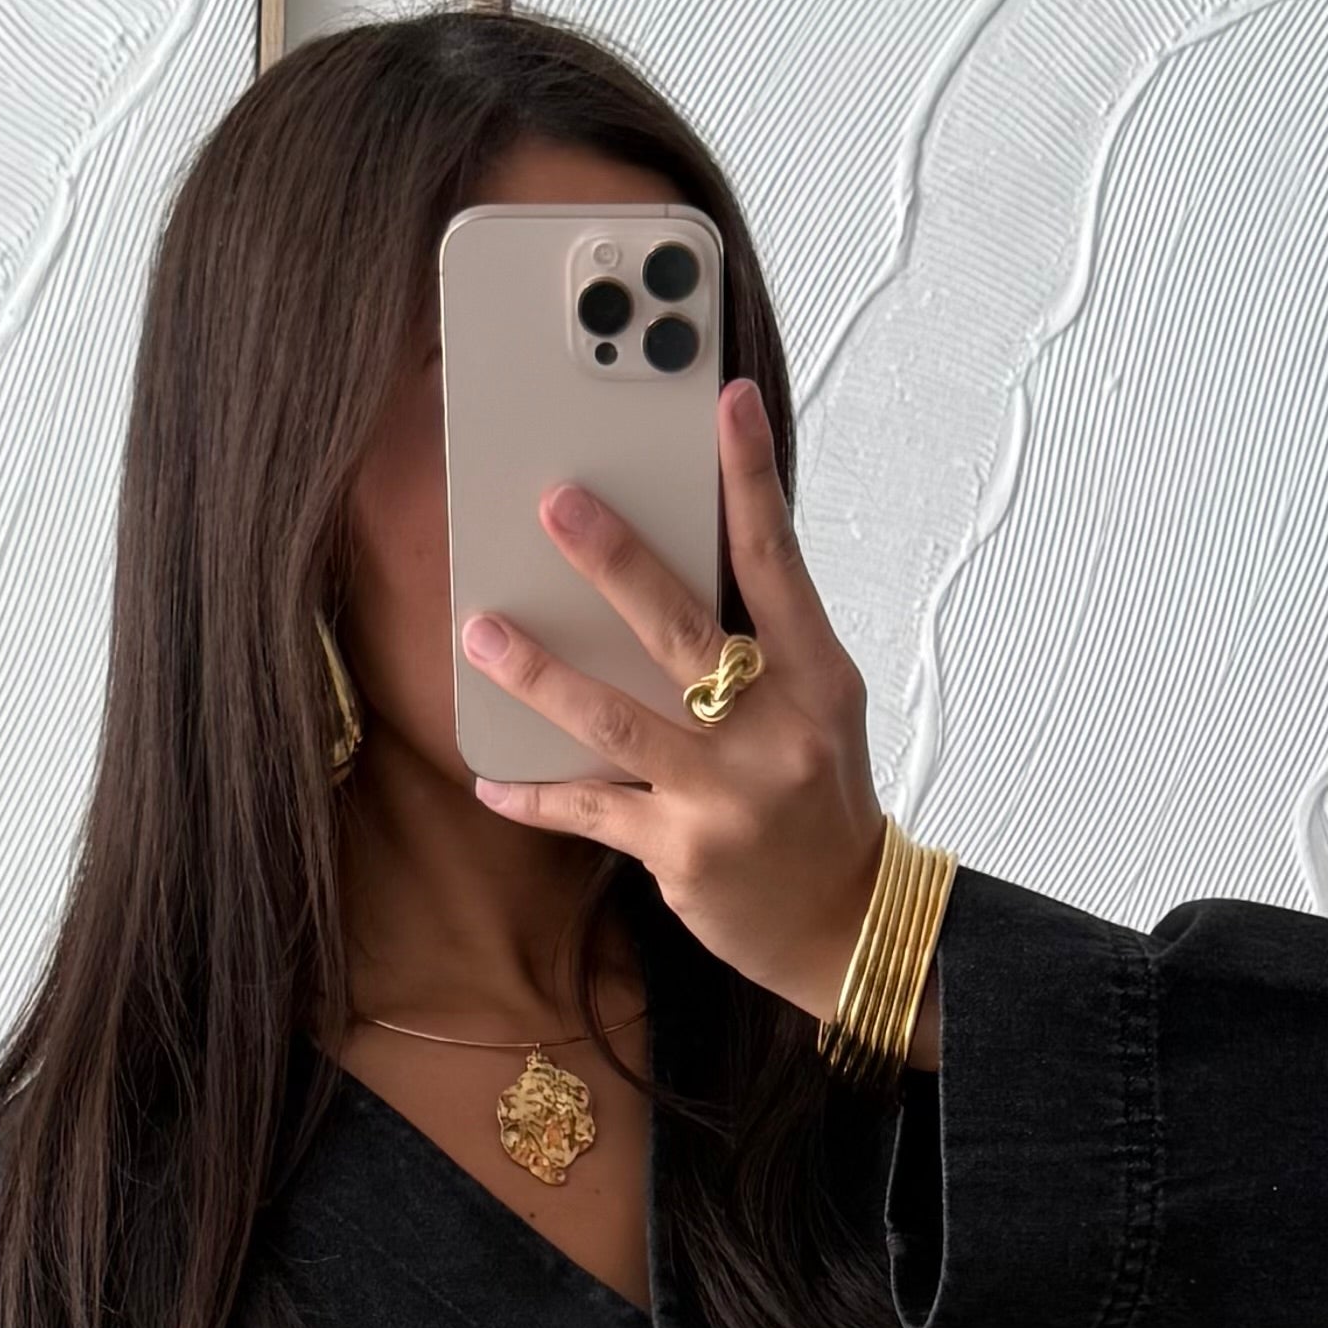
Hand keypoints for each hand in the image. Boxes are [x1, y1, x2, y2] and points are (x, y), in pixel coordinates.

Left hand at [459, 378, 890, 1032]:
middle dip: (616, 562)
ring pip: (617, 720)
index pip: (779, 562)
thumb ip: (762, 646)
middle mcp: (774, 731)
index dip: (752, 478)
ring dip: (541, 674)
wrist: (844, 924)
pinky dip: (536, 794)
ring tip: (482, 630)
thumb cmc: (820, 801)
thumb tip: (673, 570)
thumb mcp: (817, 711)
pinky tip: (489, 776)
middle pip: (683, 631)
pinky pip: (591, 811)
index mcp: (816, 680)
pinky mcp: (681, 853)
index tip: (726, 403)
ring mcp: (726, 796)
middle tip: (558, 504)